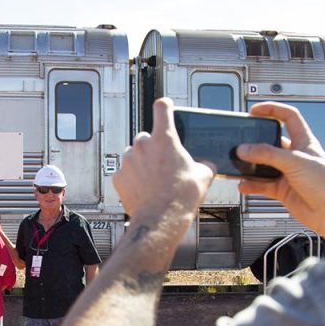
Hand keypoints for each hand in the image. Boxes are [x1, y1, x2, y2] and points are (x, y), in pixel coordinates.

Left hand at [113, 98, 212, 221]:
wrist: (160, 219)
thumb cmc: (180, 198)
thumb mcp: (203, 176)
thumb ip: (203, 163)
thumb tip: (206, 165)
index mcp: (165, 139)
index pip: (162, 109)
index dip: (165, 106)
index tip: (165, 106)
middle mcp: (143, 146)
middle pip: (146, 136)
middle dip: (153, 147)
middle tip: (163, 163)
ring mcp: (128, 161)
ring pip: (134, 154)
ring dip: (142, 162)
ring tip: (153, 179)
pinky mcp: (118, 176)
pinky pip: (125, 172)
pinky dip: (132, 178)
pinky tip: (143, 188)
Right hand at [237, 102, 324, 235]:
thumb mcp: (295, 161)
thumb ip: (267, 154)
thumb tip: (245, 149)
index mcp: (304, 141)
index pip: (289, 117)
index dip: (273, 110)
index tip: (255, 111)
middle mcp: (295, 156)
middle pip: (270, 142)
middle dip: (255, 142)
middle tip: (241, 141)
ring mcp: (287, 173)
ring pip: (263, 165)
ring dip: (250, 166)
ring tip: (238, 165)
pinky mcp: (282, 189)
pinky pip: (261, 184)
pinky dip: (251, 184)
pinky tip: (244, 184)